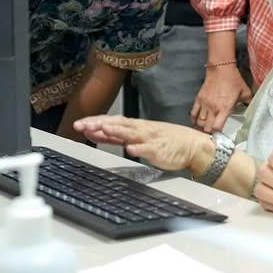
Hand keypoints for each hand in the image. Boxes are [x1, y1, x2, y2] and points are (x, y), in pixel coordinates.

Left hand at [73, 115, 209, 173]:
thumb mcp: (139, 137)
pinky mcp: (160, 150)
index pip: (112, 121)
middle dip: (99, 124)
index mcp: (135, 127)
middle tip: (82, 125)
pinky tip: (130, 149)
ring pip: (131, 133)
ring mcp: (150, 139)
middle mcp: (141, 130)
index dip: (95, 122)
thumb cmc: (166, 141)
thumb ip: (118, 137)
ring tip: (102, 129)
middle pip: (117, 125)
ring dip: (116, 131)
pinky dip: (139, 149)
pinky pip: (148, 149)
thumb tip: (97, 133)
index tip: (79, 124)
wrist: (192, 145)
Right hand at [192, 65, 251, 133]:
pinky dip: (194, 119)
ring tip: (205, 128)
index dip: (218, 133)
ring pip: (199, 122)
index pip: (217, 127)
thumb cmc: (234, 81)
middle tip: (212, 133)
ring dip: (202, 126)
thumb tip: (252, 108)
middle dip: (209, 132)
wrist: (221, 69)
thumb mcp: (245, 92)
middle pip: (206, 127)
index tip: (221, 134)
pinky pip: (193, 113)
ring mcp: (204, 104)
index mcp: (224, 108)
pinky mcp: (198, 99)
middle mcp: (213, 108)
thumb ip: (248, 102)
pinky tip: (196, 121)